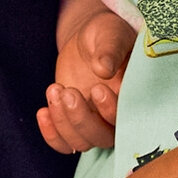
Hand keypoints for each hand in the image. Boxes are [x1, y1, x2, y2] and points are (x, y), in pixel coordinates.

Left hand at [39, 7, 135, 152]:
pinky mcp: (74, 122)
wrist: (89, 39)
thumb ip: (110, 50)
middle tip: (68, 91)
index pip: (126, 119)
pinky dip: (51, 134)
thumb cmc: (107, 33)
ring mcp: (94, 122)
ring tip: (54, 89)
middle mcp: (116, 116)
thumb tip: (103, 69)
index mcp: (134, 97)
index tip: (97, 87)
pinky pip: (63, 143)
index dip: (110, 110)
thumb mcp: (110, 34)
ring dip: (63, 122)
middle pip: (101, 138)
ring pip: (81, 143)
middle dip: (81, 119)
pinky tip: (43, 111)